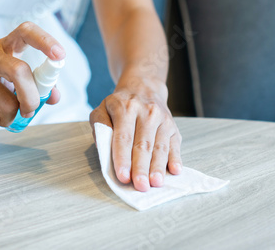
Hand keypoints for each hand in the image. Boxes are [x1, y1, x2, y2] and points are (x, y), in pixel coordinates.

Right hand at [0, 22, 64, 127]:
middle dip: (31, 97)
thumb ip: (34, 85)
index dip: (46, 41)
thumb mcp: (7, 78)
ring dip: (10, 116)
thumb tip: (54, 97)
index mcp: (4, 47)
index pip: (26, 32)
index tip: (60, 55)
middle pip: (19, 71)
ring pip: (6, 102)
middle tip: (30, 110)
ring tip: (2, 113)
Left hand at [90, 77, 182, 191]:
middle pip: (143, 144)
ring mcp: (162, 118)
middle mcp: (146, 112)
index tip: (123, 176)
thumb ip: (100, 126)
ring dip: (158, 166)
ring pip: (160, 146)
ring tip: (156, 183)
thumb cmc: (120, 105)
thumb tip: (104, 148)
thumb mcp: (103, 109)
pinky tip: (175, 171)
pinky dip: (175, 158)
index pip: (123, 137)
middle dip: (141, 167)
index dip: (123, 158)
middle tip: (140, 185)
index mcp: (125, 107)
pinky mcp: (173, 126)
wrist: (143, 88)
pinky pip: (174, 144)